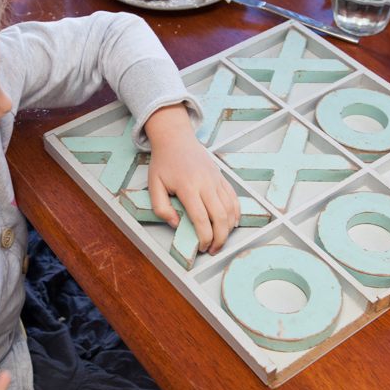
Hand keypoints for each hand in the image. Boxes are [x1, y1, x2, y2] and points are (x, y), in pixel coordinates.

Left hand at [144, 104, 240, 254]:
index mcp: (188, 187)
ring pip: (230, 209)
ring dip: (228, 229)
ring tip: (221, 241)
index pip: (202, 219)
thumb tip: (175, 224)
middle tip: (213, 250)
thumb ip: (161, 207)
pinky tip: (232, 224)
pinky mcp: (221, 177)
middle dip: (219, 238)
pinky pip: (233, 198)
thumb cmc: (163, 162)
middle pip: (220, 217)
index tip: (201, 247)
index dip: (204, 237)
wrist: (175, 139)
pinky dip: (236, 213)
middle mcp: (206, 184)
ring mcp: (216, 180)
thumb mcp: (153, 185)